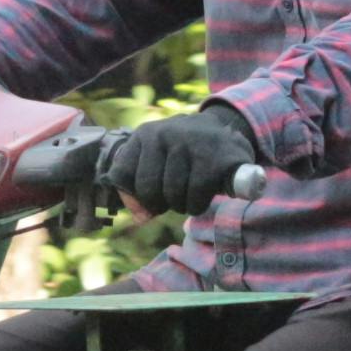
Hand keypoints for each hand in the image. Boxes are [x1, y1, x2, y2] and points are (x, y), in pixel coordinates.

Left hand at [102, 104, 261, 215]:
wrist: (229, 134)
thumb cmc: (185, 156)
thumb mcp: (157, 162)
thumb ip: (137, 190)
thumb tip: (141, 217)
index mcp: (145, 134)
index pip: (121, 176)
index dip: (136, 194)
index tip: (153, 193)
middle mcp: (165, 133)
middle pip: (148, 191)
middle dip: (161, 202)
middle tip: (175, 194)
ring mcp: (191, 143)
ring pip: (173, 196)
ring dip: (182, 205)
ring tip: (191, 193)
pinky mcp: (216, 159)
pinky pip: (195, 198)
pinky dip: (198, 205)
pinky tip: (205, 194)